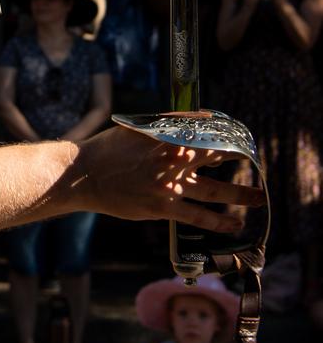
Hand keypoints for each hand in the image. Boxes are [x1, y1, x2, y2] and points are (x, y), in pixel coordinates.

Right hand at [74, 127, 263, 233]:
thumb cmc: (109, 148)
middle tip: (256, 162)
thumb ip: (168, 122)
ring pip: (212, 190)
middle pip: (214, 160)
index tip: (240, 140)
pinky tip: (234, 224)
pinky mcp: (161, 207)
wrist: (85, 174)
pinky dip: (218, 221)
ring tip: (258, 197)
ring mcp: (168, 185)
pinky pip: (196, 215)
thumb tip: (200, 117)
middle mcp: (171, 159)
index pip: (205, 134)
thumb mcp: (138, 127)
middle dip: (238, 161)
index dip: (226, 138)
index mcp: (166, 137)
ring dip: (239, 194)